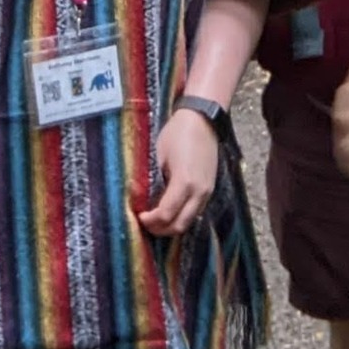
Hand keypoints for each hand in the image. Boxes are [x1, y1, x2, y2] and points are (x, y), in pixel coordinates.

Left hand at [136, 108, 220, 235]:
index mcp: (184, 182)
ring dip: (172, 225)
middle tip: (146, 223)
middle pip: (179, 225)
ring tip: (156, 219)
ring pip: (189, 221)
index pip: (166, 214)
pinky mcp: (210, 188)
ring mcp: (207, 191)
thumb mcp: (159, 156)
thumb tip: (143, 200)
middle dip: (161, 229)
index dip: (150, 221)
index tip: (139, 217)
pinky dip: (182, 216)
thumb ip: (154, 181)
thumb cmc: (177, 133)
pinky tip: (170, 210)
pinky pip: (195, 211)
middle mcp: (199, 191)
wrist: (202, 119)